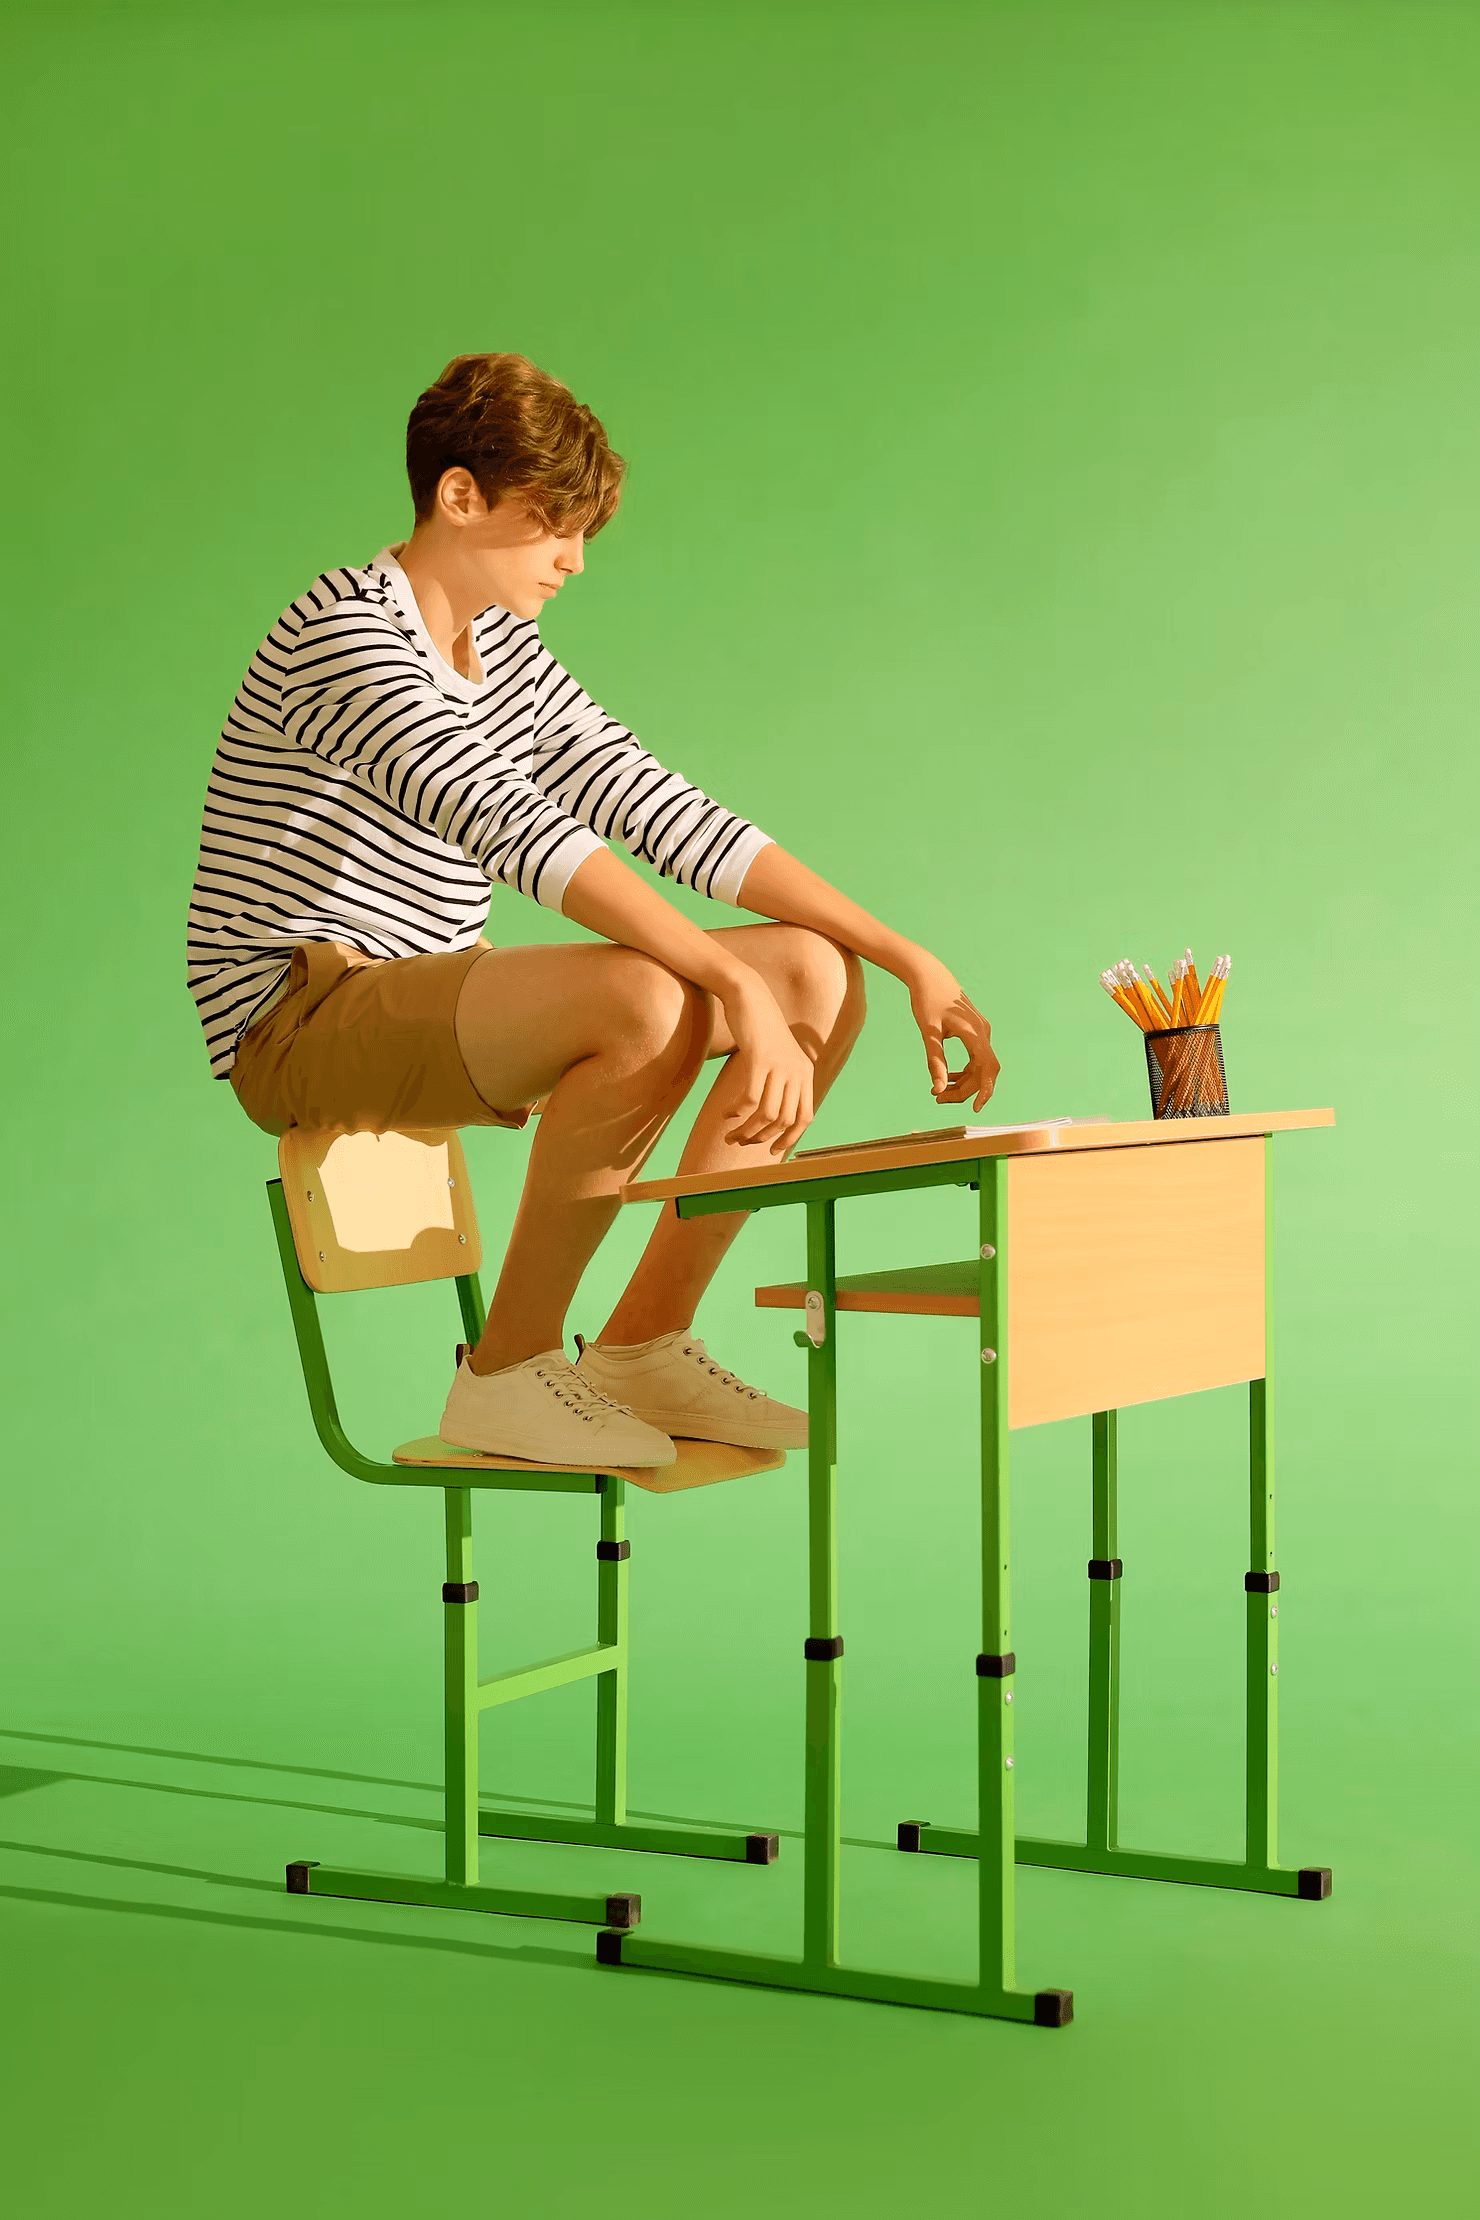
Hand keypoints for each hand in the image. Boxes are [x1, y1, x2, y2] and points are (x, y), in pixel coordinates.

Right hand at [720, 973, 815, 1154]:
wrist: (749, 995)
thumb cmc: (759, 1028)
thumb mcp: (778, 1055)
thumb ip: (781, 1079)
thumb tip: (772, 1113)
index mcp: (805, 1073)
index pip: (805, 1118)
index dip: (789, 1138)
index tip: (771, 1150)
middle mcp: (797, 1071)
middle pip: (784, 1120)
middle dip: (761, 1138)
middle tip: (741, 1142)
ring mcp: (780, 1065)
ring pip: (766, 1114)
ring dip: (747, 1131)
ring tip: (730, 1135)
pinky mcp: (760, 1058)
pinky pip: (749, 1098)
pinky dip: (736, 1112)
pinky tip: (726, 1113)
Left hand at [907, 955, 999, 1111]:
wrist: (930, 975)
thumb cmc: (927, 1000)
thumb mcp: (929, 1032)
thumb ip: (935, 1061)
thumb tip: (937, 1089)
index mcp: (974, 1033)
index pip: (987, 1068)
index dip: (985, 1090)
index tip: (975, 1108)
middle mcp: (983, 1033)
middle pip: (982, 1072)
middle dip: (964, 1090)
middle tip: (938, 1099)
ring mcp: (981, 1033)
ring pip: (978, 1067)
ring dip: (962, 1082)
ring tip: (938, 1092)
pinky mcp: (976, 1032)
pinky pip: (975, 1059)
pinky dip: (963, 1071)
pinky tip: (945, 1076)